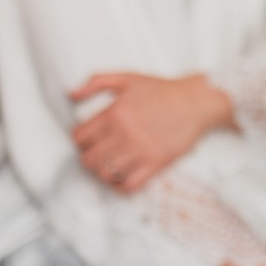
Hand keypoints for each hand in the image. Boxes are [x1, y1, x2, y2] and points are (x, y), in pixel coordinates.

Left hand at [70, 72, 233, 192]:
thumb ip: (96, 81)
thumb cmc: (161, 90)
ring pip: (105, 174)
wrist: (195, 102)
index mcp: (115, 113)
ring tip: (109, 164)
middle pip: (88, 159)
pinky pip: (129, 186)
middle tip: (98, 152)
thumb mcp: (127, 78)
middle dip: (89, 157)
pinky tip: (121, 178)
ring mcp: (141, 151)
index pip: (80, 138)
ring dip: (102, 171)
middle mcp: (125, 134)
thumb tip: (70, 95)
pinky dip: (119, 187)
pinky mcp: (156, 164)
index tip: (90, 138)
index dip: (80, 139)